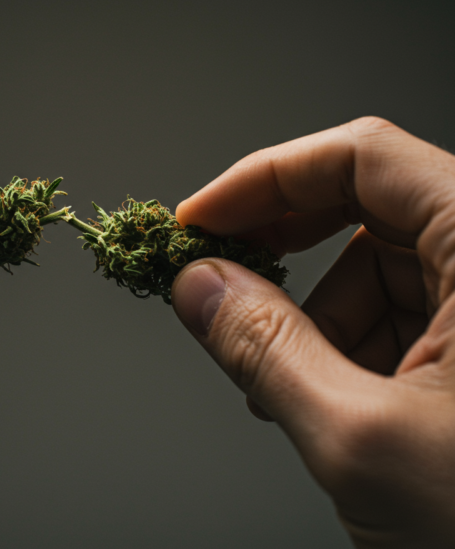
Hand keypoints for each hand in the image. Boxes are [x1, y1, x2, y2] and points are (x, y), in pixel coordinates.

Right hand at [171, 117, 454, 547]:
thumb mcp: (360, 437)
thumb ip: (263, 349)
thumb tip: (197, 286)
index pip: (362, 157)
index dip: (264, 179)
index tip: (199, 219)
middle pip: (366, 207)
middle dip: (284, 249)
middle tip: (220, 278)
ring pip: (374, 270)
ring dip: (313, 320)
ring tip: (288, 391)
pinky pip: (397, 314)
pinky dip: (345, 347)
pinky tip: (328, 401)